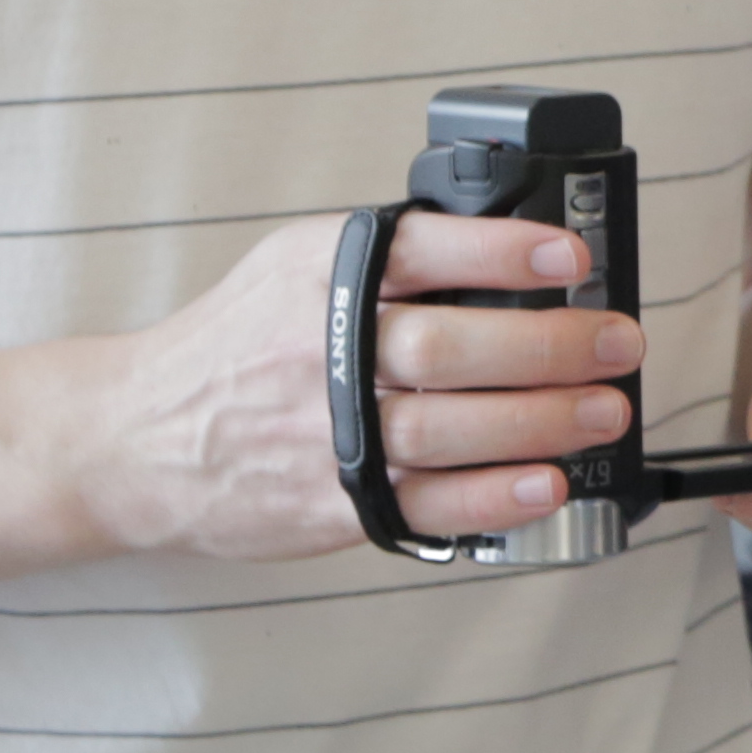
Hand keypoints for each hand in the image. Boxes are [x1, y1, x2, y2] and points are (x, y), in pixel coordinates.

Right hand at [91, 208, 646, 564]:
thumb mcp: (292, 268)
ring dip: (541, 420)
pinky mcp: (331, 502)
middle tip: (617, 342)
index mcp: (317, 277)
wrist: (134, 437)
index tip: (568, 257)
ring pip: (449, 428)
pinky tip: (546, 482)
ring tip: (602, 409)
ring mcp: (326, 433)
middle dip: (548, 344)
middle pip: (450, 346)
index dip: (503, 252)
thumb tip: (509, 251)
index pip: (422, 250)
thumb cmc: (236, 346)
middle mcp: (320, 349)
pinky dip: (493, 496)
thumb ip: (388, 259)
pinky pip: (427, 503)